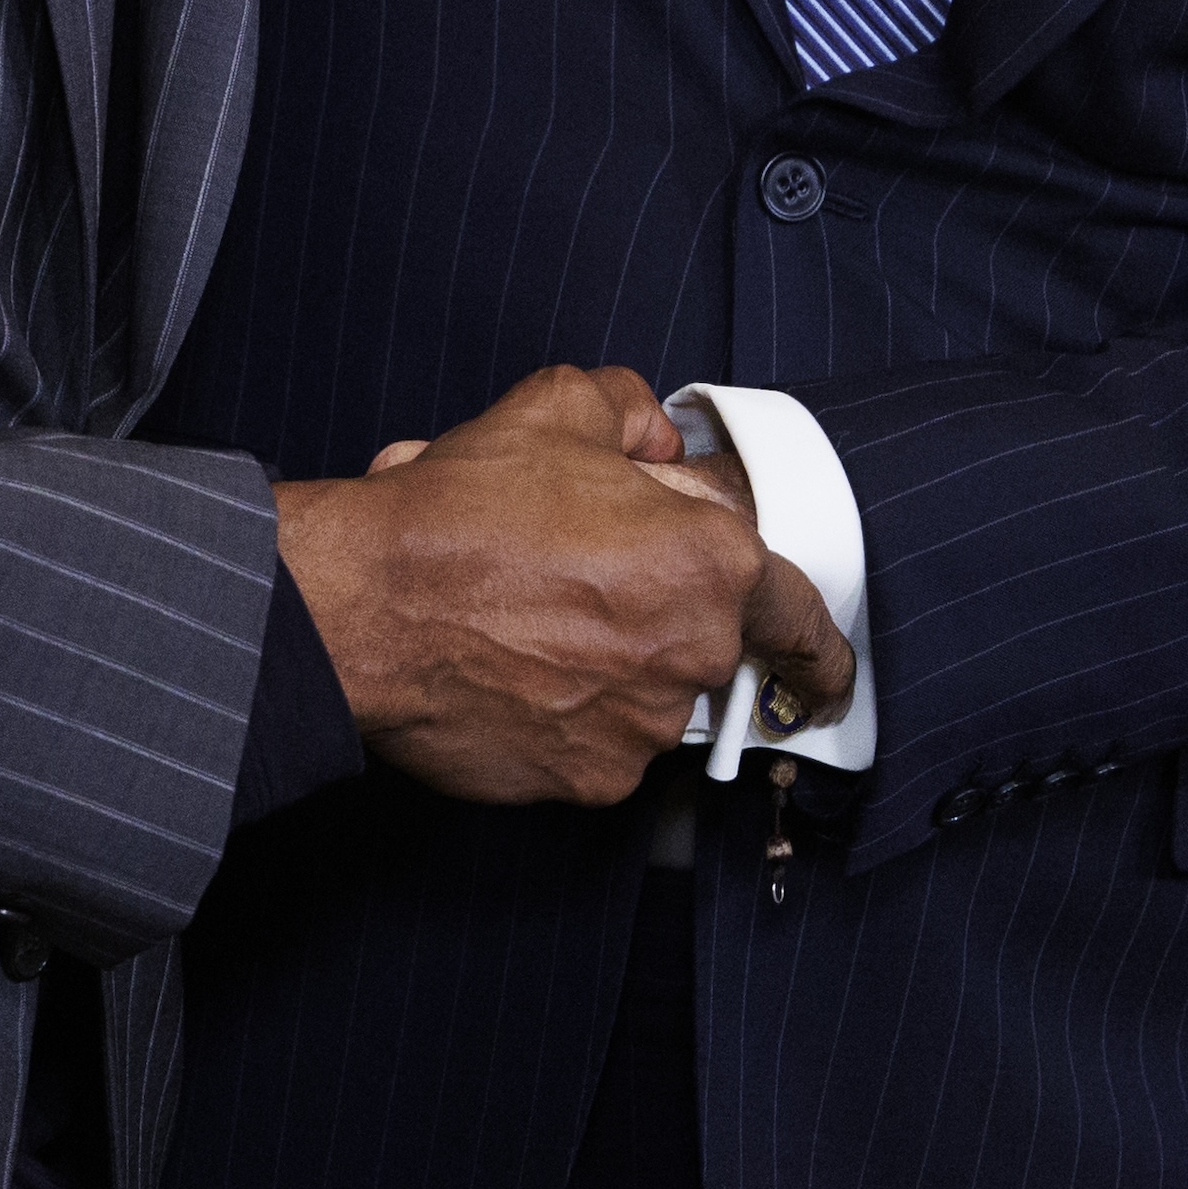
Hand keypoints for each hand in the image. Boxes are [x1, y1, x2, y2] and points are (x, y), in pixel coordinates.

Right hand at [279, 364, 852, 807]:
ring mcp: (640, 729)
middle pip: (704, 643)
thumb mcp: (555, 407)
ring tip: (525, 614)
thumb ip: (630, 413)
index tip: (819, 665)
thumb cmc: (461, 513)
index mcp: (710, 564)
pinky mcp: (587, 781)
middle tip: (583, 579)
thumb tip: (655, 440)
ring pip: (647, 695)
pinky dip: (565, 712)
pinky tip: (509, 665)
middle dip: (658, 615)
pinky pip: (597, 743)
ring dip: (607, 663)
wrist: (368, 607)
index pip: (802, 618)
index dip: (814, 642)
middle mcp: (689, 655)